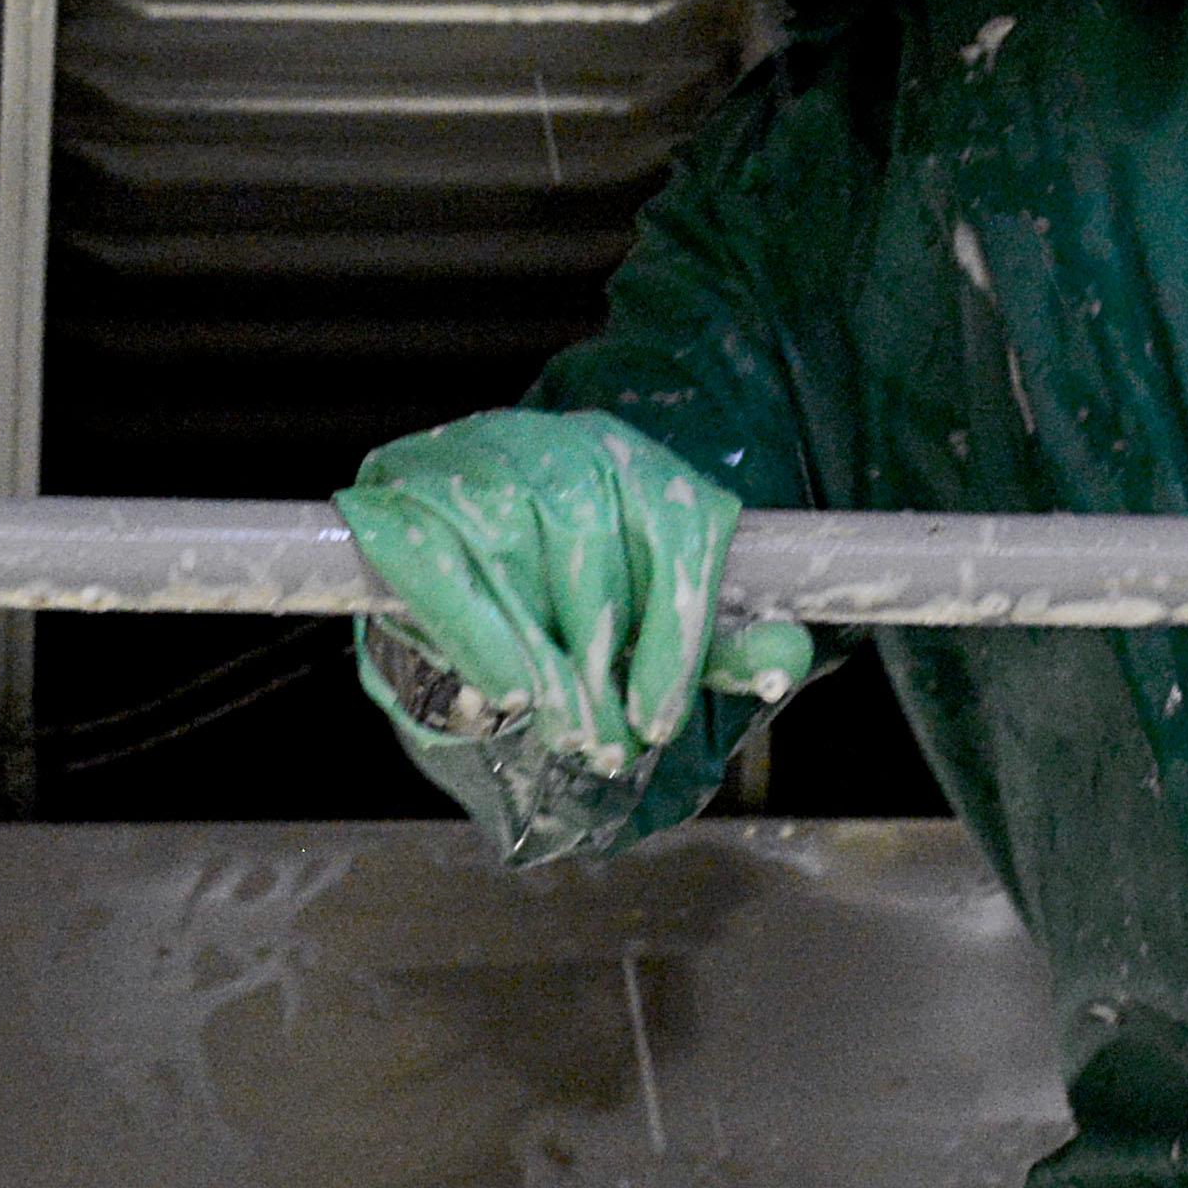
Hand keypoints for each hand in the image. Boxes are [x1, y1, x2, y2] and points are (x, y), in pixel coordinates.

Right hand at [340, 407, 817, 778]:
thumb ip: (719, 642)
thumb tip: (785, 659)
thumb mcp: (649, 616)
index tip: (658, 718)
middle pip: (593, 548)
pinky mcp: (402, 493)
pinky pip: (444, 574)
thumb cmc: (564, 588)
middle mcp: (556, 442)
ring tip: (563, 732)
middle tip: (607, 745)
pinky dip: (480, 639)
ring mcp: (474, 460)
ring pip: (517, 562)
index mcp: (631, 458)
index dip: (673, 635)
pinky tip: (507, 692)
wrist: (447, 535)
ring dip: (544, 668)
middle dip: (601, 668)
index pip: (675, 529)